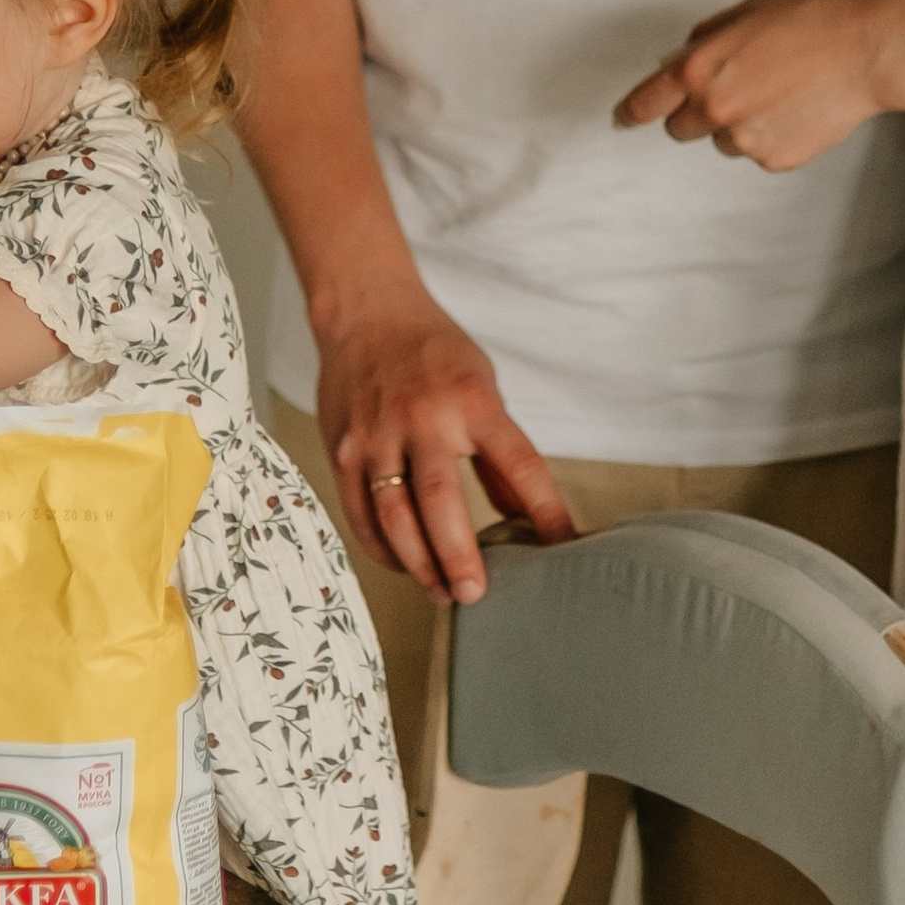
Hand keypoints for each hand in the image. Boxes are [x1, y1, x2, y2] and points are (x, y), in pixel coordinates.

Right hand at [314, 292, 573, 607]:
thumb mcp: (481, 387)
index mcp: (471, 402)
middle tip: (475, 594)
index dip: (544, 510)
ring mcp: (376, 435)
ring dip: (418, 563)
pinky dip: (382, 546)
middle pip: (440, 500)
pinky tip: (403, 565)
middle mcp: (423, 419)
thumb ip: (498, 454)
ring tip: (442, 592)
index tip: (561, 547)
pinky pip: (359, 511)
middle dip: (459, 554)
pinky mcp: (342, 448)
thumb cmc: (432, 351)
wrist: (365, 311)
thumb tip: (527, 517)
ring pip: (394, 515)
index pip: (518, 464)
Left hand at [616, 0, 891, 171]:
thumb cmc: (810, 21)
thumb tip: (683, 58)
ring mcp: (745, 140)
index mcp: (698, 70)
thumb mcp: (745, 12)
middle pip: (680, 127)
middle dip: (695, 110)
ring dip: (736, 123)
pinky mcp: (775, 159)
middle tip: (733, 88)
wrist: (866, 51)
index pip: (647, 102)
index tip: (624, 118)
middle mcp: (714, 110)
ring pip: (722, 140)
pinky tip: (796, 108)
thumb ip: (705, 40)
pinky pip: (757, 152)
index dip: (631, 112)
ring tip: (777, 93)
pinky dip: (769, 135)